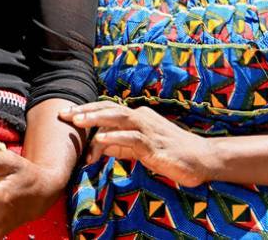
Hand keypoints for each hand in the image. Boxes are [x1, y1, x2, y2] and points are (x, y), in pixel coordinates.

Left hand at [61, 101, 214, 186]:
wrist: (202, 159)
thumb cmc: (171, 153)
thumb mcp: (139, 149)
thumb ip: (120, 145)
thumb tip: (97, 146)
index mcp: (137, 117)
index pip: (108, 109)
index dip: (87, 110)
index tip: (66, 114)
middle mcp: (142, 117)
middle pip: (110, 109)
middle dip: (86, 111)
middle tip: (64, 114)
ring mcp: (149, 129)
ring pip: (120, 118)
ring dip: (97, 118)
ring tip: (77, 121)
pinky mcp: (155, 145)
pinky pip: (133, 138)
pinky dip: (115, 137)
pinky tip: (100, 139)